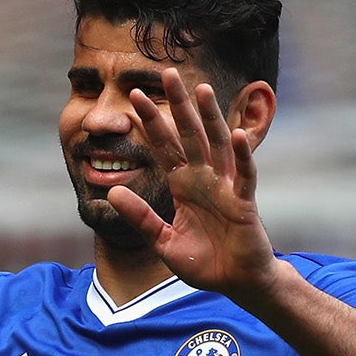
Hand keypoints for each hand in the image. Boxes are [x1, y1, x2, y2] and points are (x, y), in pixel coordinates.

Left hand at [105, 68, 279, 300]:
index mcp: (184, 185)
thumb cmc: (203, 262)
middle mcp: (205, 179)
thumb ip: (140, 217)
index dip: (152, 121)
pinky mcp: (244, 203)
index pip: (165, 146)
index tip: (135, 96)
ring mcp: (226, 188)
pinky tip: (236, 136)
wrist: (235, 283)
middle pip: (190, 134)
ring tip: (201, 90)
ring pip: (217, 145)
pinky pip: (244, 176)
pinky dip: (242, 156)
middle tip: (167, 73)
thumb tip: (110, 191)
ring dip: (210, 118)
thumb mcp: (162, 240)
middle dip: (179, 105)